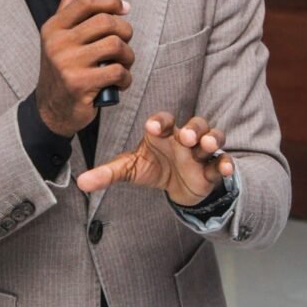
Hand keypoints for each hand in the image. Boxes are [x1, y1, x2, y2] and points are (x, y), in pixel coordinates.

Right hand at [35, 0, 133, 136]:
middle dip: (125, 31)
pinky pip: (117, 71)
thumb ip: (67, 12)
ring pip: (116, 45)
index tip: (123, 8)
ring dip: (128, 56)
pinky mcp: (80, 84)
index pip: (86, 1)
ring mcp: (68, 64)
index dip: (111, 0)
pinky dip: (126, 77)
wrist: (52, 109)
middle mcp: (57, 43)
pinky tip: (120, 81)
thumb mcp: (57, 40)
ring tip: (124, 63)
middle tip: (125, 42)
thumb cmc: (62, 71)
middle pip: (106, 22)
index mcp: (53, 28)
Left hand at [75, 112, 233, 204]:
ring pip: (212, 137)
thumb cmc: (152, 168)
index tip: (151, 128)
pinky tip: (224, 168)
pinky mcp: (212, 168)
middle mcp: (184, 137)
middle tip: (185, 136)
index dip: (159, 121)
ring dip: (211, 139)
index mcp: (163, 133)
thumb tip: (81, 183)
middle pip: (195, 123)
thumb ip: (107, 174)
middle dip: (192, 128)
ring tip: (206, 146)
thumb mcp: (129, 169)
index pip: (163, 120)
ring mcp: (201, 152)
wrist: (176, 187)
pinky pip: (223, 161)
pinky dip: (226, 163)